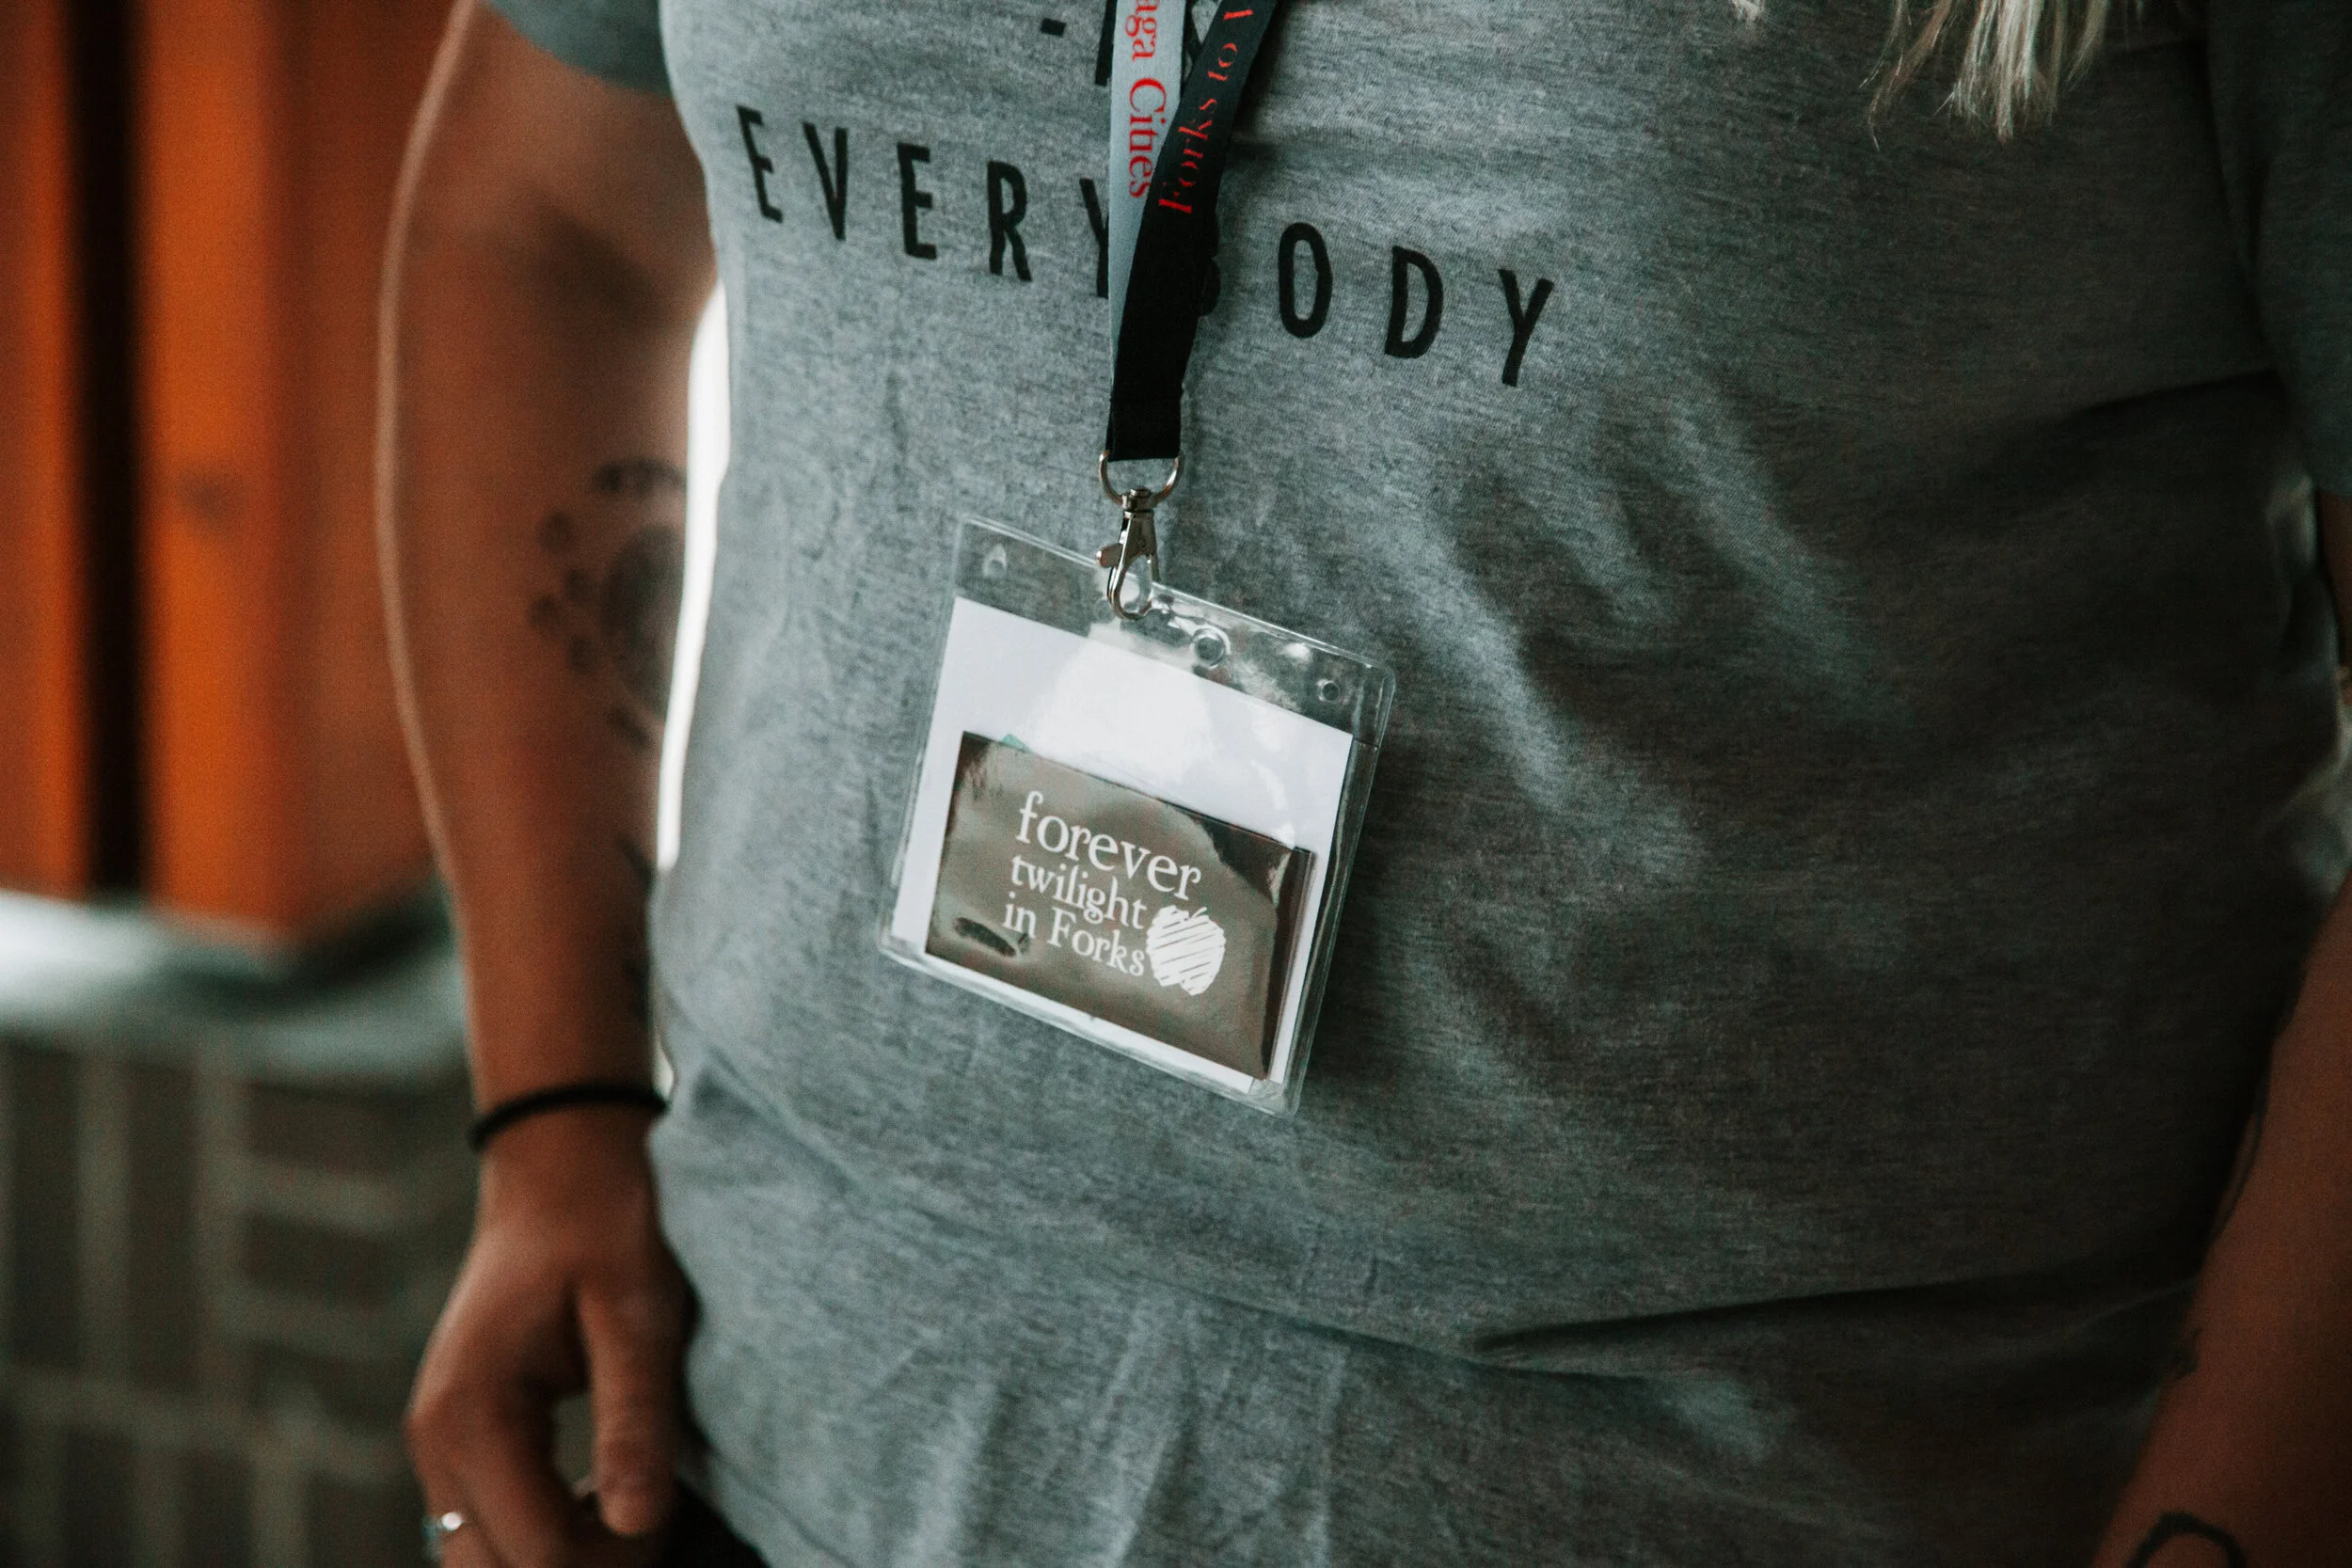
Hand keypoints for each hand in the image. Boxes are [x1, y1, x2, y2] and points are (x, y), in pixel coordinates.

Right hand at [408, 1106, 685, 1566]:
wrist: (562, 1163)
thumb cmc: (608, 1221)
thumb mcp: (639, 1309)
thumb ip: (636, 1416)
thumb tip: (637, 1523)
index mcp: (473, 1411)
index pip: (538, 1552)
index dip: (616, 1555)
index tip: (670, 1506)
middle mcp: (435, 1439)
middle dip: (582, 1567)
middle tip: (651, 1511)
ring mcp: (437, 1443)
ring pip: (481, 1563)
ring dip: (558, 1556)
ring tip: (628, 1500)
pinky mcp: (457, 1440)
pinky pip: (485, 1527)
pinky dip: (541, 1535)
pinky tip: (602, 1491)